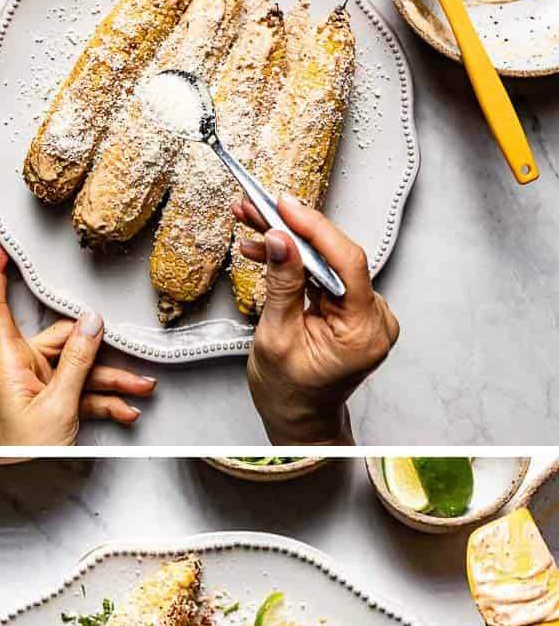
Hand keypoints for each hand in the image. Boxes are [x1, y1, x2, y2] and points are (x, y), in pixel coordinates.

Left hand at [0, 244, 155, 444]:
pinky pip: (79, 391)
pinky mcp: (48, 401)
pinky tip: (126, 410)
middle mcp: (19, 367)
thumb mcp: (58, 404)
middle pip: (60, 340)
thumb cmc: (22, 452)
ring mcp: (34, 384)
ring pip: (77, 368)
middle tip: (131, 355)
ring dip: (110, 380)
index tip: (1, 247)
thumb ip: (77, 360)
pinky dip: (102, 400)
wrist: (19, 483)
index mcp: (7, 360)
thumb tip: (92, 322)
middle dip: (98, 351)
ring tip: (141, 389)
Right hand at [234, 194, 398, 445]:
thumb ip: (283, 286)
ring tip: (253, 226)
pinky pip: (325, 275)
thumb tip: (282, 241)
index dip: (315, 229)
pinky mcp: (353, 309)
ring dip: (289, 245)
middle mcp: (374, 320)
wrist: (298, 418)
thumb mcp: (276, 338)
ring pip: (327, 263)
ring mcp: (367, 314)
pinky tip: (268, 252)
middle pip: (335, 259)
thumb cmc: (288, 392)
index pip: (347, 263)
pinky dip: (297, 264)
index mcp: (363, 333)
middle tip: (257, 209)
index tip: (285, 207)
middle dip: (293, 233)